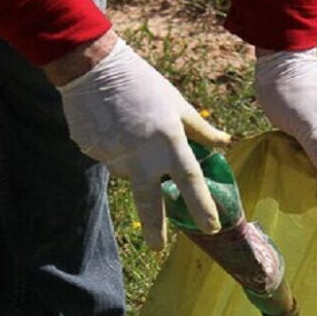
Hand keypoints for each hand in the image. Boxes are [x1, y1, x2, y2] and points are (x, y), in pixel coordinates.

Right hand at [56, 37, 230, 249]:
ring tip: (127, 127)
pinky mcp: (91, 152)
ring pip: (127, 171)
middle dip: (155, 228)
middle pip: (150, 201)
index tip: (211, 226)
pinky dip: (112, 147)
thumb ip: (201, 129)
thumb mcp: (177, 103)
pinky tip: (109, 124)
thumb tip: (225, 143)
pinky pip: (107, 157)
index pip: (190, 181)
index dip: (201, 206)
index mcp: (167, 141)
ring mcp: (113, 156)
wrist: (93, 68)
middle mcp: (141, 155)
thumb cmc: (143, 82)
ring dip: (131, 160)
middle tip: (157, 248)